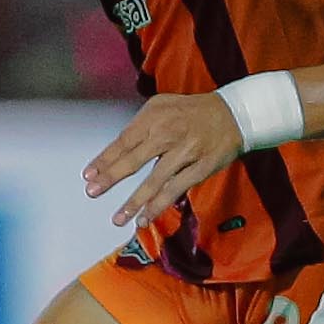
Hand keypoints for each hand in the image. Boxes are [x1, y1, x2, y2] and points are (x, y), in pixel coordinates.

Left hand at [84, 92, 249, 233]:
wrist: (234, 114)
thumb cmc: (193, 111)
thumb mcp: (162, 105)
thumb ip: (140, 125)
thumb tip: (118, 150)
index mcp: (155, 117)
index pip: (123, 141)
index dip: (105, 159)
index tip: (89, 174)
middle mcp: (168, 134)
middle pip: (134, 160)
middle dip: (110, 178)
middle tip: (92, 192)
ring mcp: (185, 153)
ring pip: (154, 181)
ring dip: (134, 202)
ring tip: (118, 218)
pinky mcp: (200, 168)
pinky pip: (175, 190)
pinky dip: (159, 205)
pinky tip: (145, 218)